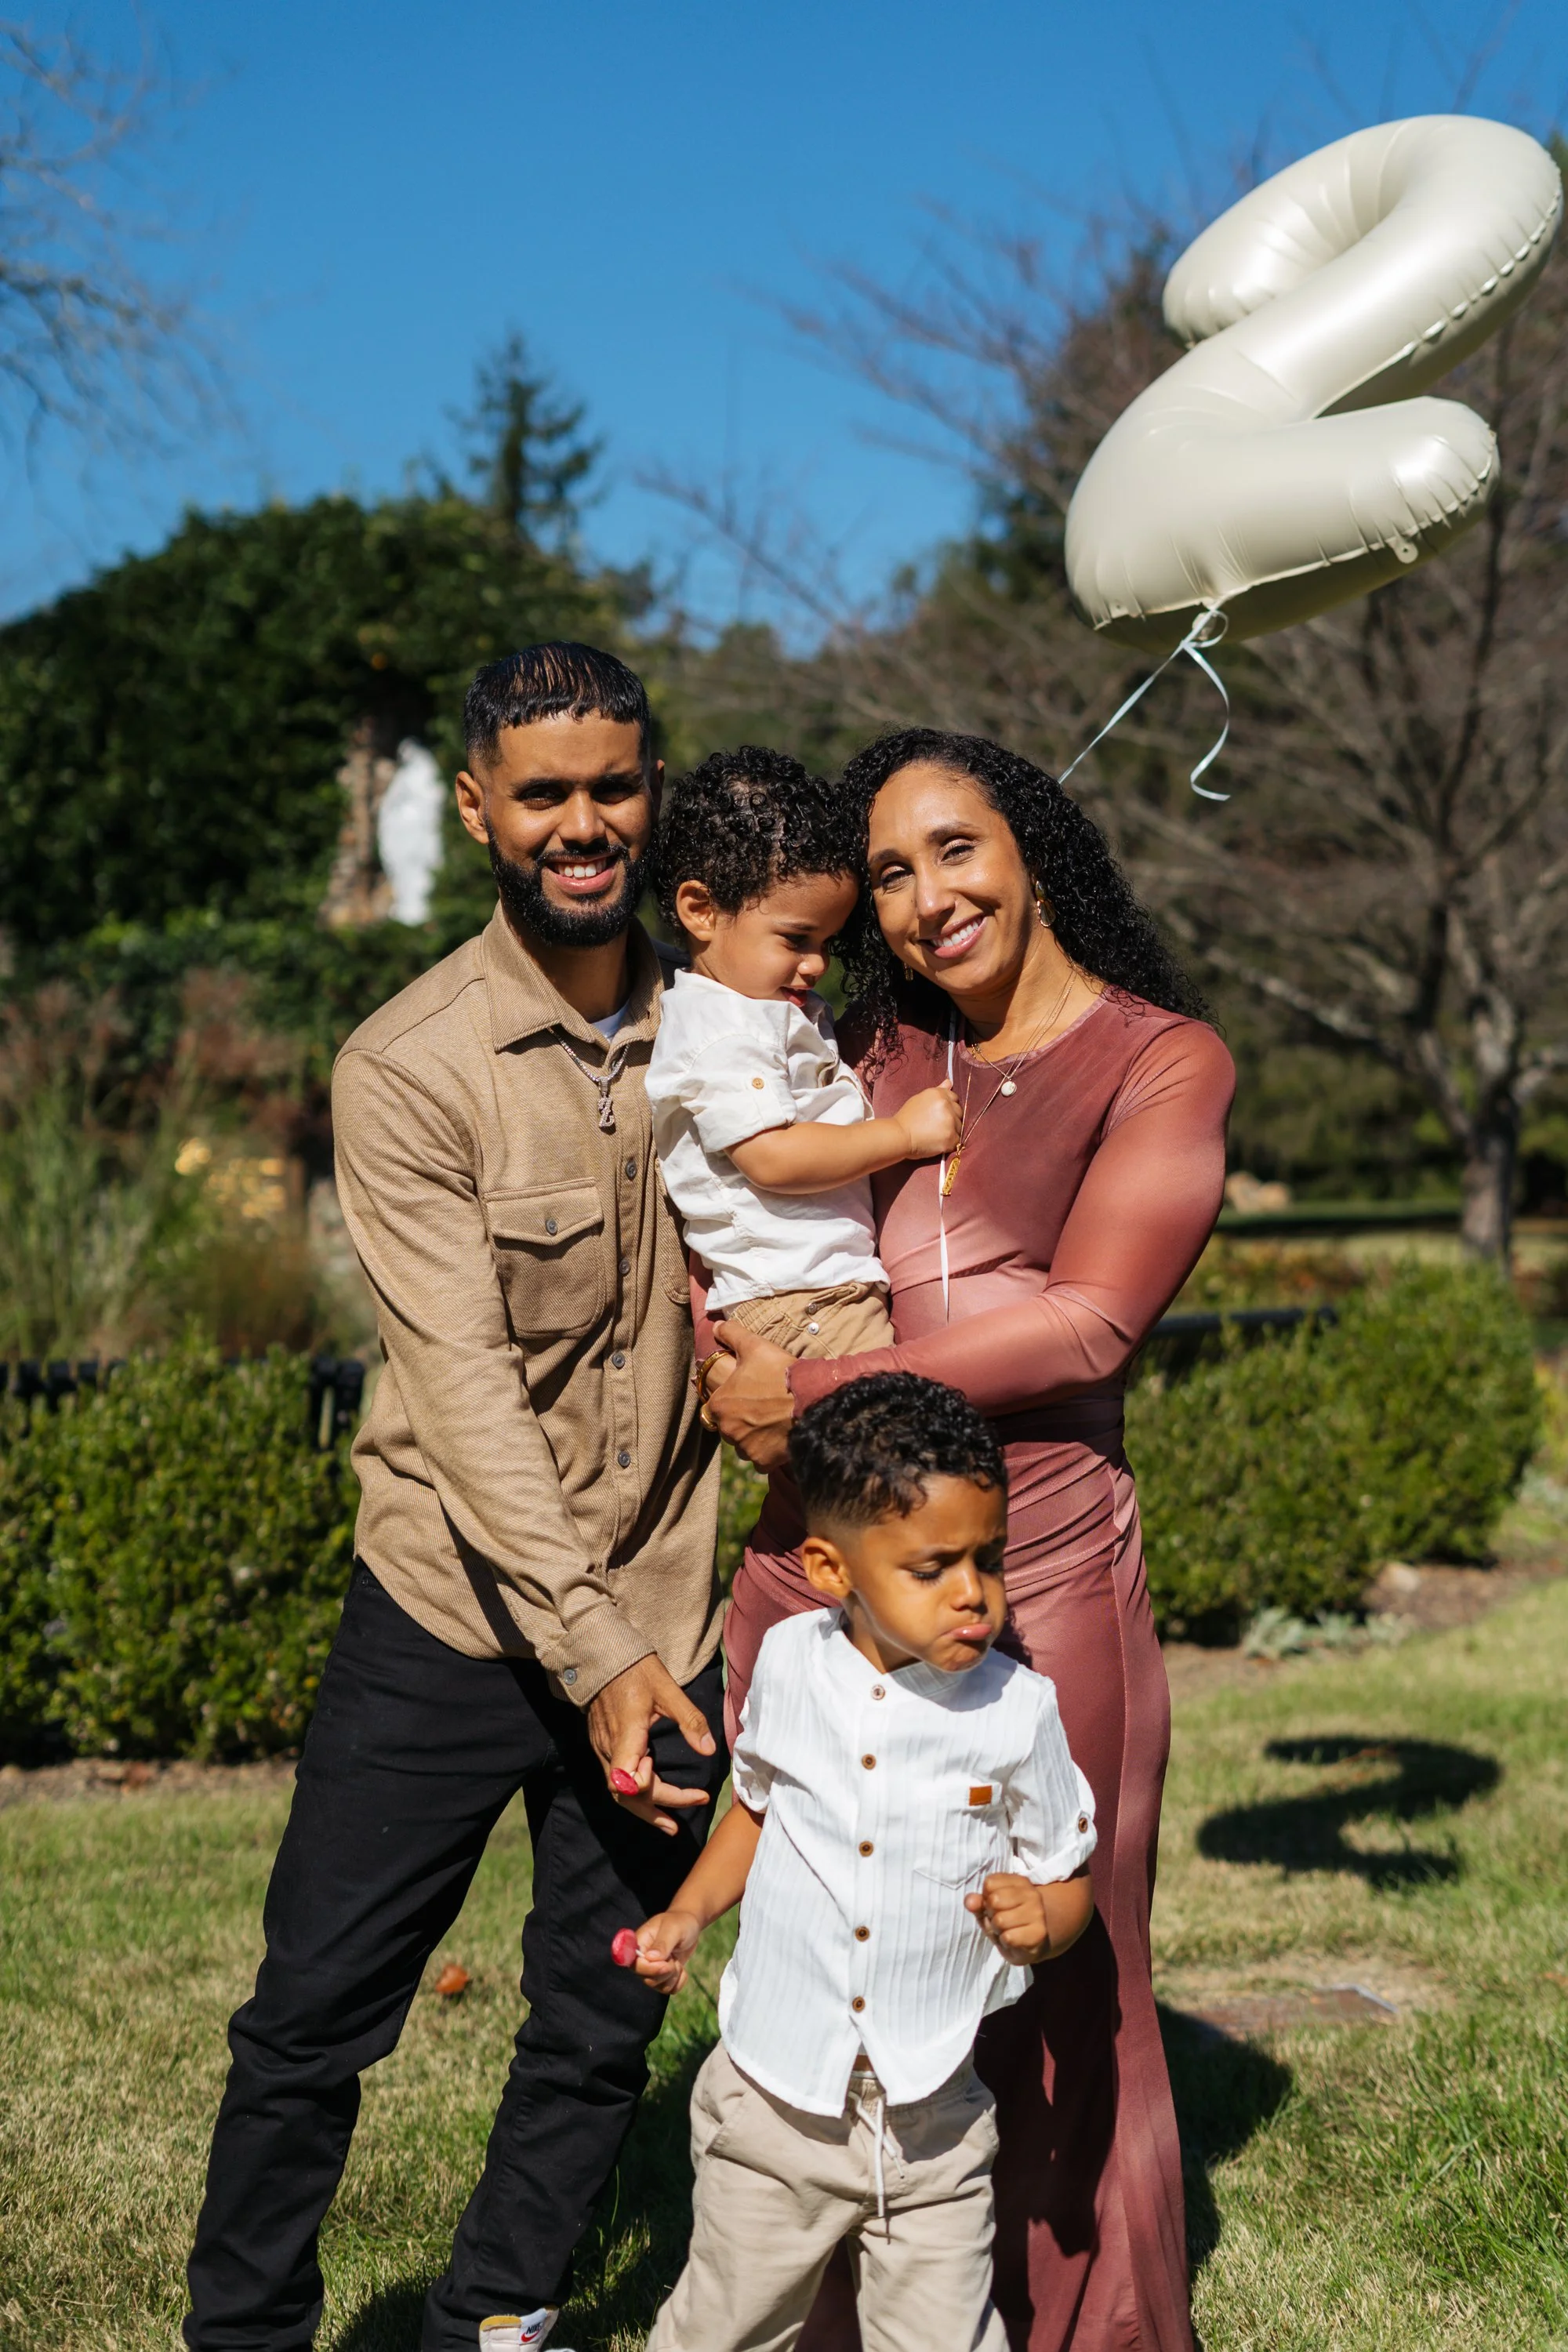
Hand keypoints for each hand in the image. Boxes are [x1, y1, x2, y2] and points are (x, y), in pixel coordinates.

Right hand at [588, 1656, 715, 1836]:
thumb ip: (689, 1719)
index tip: (662, 1770)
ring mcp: (602, 1748)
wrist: (602, 1656)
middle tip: (678, 1826)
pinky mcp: (602, 1746)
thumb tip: (710, 1750)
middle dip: (653, 1811)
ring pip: (618, 1791)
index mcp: (625, 1733)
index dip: (646, 1785)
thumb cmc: (637, 1669)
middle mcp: (609, 1747)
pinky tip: (652, 1798)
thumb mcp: (668, 1689)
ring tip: (668, 1824)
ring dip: (643, 1809)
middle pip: (623, 1794)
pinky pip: (615, 1779)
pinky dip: (634, 1794)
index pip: (626, 1779)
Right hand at [631, 1906, 703, 1995]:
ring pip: (657, 1986)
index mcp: (639, 1943)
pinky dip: (678, 1982)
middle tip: (674, 1957)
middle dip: (665, 1971)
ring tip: (676, 1960)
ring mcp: (651, 1969)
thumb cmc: (680, 1923)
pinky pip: (668, 1990)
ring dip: (672, 1976)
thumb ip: (662, 1943)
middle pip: (646, 1978)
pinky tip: (681, 1968)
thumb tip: (649, 1958)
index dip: (647, 1968)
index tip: (663, 1962)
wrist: (690, 1926)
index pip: (633, 1963)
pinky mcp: (662, 1977)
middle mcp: (641, 1958)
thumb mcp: (673, 1929)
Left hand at [708, 1321, 796, 1469]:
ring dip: (753, 1436)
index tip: (746, 1394)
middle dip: (741, 1419)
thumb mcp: (756, 1346)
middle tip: (762, 1407)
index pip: (715, 1406)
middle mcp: (727, 1430)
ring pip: (743, 1443)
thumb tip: (716, 1325)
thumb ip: (732, 1334)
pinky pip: (760, 1458)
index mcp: (719, 1404)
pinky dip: (767, 1450)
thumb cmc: (780, 1373)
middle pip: (729, 1426)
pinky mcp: (763, 1461)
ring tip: (772, 1421)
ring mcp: (745, 1448)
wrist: (811, 1401)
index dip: (730, 1399)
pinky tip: (779, 1436)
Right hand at [895, 1082, 962, 1160]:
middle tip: (936, 1125)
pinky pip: (957, 1140)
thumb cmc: (907, 1118)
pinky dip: (949, 1142)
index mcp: (939, 1094)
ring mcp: (950, 1122)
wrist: (899, 1136)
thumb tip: (949, 1082)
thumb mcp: (919, 1099)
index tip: (938, 1113)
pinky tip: (937, 1142)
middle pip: (959, 1112)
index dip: (947, 1106)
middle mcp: (947, 1106)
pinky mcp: (951, 1138)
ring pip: (959, 1126)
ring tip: (935, 1134)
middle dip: (951, 1118)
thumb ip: (937, 1091)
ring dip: (951, 1130)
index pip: (954, 1098)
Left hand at [966, 1872, 1052, 1964]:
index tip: (994, 1906)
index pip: (990, 1883)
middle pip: (994, 1901)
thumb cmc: (1006, 1921)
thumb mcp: (988, 1910)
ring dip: (998, 1930)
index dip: (986, 1898)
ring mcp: (1038, 1912)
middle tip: (1000, 1921)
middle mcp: (1031, 1893)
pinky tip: (1013, 1940)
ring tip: (1007, 1930)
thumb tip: (969, 1902)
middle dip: (991, 1915)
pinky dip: (1005, 1941)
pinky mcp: (1039, 1933)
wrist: (1030, 1945)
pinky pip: (1009, 1937)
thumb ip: (977, 1903)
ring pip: (1000, 1920)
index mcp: (1018, 1881)